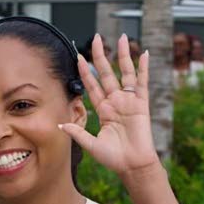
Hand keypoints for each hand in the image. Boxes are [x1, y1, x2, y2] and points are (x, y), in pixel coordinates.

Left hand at [63, 33, 157, 178]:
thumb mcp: (91, 145)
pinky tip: (143, 54)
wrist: (133, 166)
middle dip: (101, 55)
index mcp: (103, 109)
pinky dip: (143, 68)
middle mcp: (115, 102)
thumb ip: (78, 133)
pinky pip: (142, 82)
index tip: (79, 56)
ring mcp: (129, 101)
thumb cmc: (114, 158)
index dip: (86, 71)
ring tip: (120, 38)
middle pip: (106, 73)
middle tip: (97, 38)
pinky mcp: (141, 104)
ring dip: (123, 55)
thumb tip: (61, 124)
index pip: (92, 85)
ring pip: (125, 73)